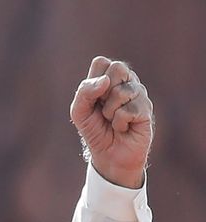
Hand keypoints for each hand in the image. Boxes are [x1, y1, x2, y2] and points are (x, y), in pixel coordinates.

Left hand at [70, 56, 153, 187]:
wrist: (107, 154)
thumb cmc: (94, 129)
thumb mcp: (79, 111)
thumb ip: (84, 92)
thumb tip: (105, 80)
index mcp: (110, 77)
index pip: (101, 62)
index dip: (93, 80)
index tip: (93, 98)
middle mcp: (127, 82)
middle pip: (117, 68)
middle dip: (103, 93)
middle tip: (103, 108)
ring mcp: (140, 94)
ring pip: (121, 91)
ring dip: (110, 111)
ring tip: (113, 120)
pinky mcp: (147, 109)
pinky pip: (128, 110)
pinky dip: (119, 122)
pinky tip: (123, 127)